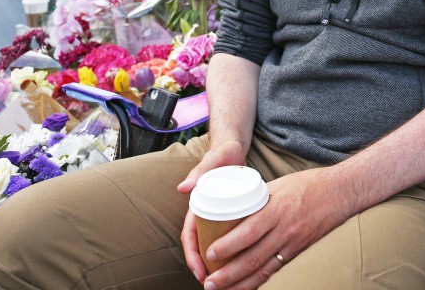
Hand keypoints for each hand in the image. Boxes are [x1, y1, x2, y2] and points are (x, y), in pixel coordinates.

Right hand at [178, 139, 246, 278]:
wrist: (233, 148)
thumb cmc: (221, 155)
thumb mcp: (211, 162)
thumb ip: (198, 172)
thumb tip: (183, 188)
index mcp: (197, 206)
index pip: (190, 236)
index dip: (192, 256)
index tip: (199, 272)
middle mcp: (205, 213)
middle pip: (201, 245)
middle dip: (205, 266)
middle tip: (214, 284)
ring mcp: (217, 215)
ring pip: (215, 244)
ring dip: (218, 263)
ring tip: (228, 280)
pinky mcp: (230, 214)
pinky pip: (228, 236)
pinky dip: (232, 251)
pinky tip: (241, 263)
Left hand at [190, 167, 349, 289]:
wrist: (340, 192)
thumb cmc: (308, 184)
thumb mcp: (278, 185)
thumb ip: (256, 199)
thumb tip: (232, 207)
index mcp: (277, 209)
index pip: (248, 231)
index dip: (228, 246)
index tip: (210, 253)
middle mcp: (284, 229)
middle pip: (253, 257)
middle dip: (228, 274)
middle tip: (209, 282)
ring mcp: (292, 243)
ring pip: (262, 269)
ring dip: (239, 283)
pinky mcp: (297, 250)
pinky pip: (274, 269)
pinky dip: (258, 280)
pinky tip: (244, 287)